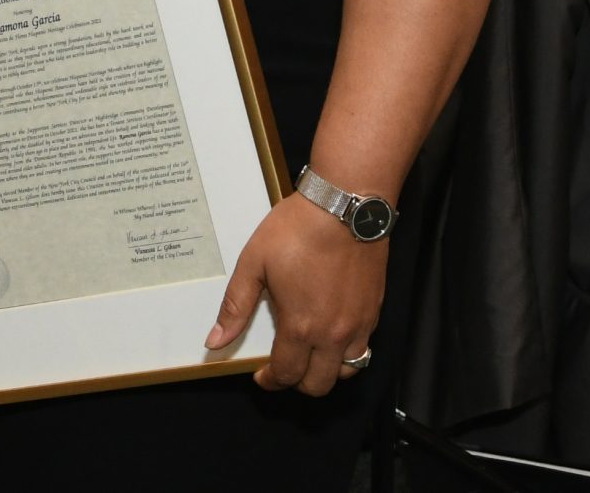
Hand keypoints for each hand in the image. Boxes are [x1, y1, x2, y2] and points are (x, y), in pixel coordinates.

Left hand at [205, 193, 385, 395]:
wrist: (345, 205)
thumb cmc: (298, 230)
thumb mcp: (254, 263)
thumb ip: (235, 306)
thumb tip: (215, 341)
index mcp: (300, 326)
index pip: (286, 374)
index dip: (270, 381)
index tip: (261, 376)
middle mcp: (333, 334)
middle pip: (319, 385)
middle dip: (297, 383)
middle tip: (284, 367)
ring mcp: (359, 324)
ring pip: (348, 371)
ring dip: (327, 372)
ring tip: (311, 355)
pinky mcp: (374, 310)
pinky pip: (365, 348)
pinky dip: (348, 353)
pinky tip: (333, 334)